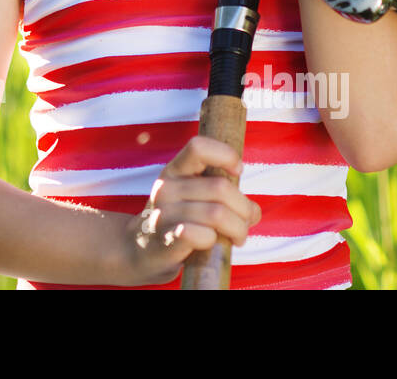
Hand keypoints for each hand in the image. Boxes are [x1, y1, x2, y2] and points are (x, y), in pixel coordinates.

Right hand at [121, 135, 261, 286]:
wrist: (142, 250)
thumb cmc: (179, 221)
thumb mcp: (195, 198)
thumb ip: (225, 196)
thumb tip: (254, 211)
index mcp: (175, 170)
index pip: (198, 147)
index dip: (225, 155)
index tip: (238, 172)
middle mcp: (166, 187)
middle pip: (220, 188)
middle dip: (244, 208)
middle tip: (246, 221)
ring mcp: (164, 213)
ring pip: (218, 214)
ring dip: (238, 229)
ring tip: (237, 237)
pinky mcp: (168, 239)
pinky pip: (204, 235)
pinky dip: (215, 240)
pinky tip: (213, 243)